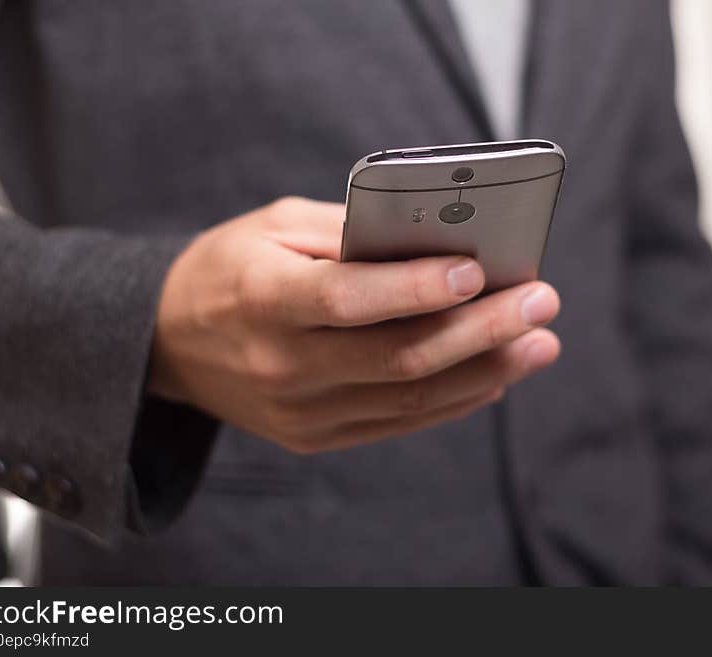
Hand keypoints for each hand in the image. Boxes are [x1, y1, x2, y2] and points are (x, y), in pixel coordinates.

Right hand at [148, 197, 560, 452]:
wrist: (170, 343)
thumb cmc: (230, 267)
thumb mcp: (275, 226)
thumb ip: (350, 231)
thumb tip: (437, 242)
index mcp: (263, 298)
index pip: (349, 300)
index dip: (416, 288)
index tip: (479, 269)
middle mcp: (282, 365)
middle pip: (399, 358)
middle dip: (481, 330)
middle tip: (541, 302)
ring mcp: (300, 412)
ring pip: (410, 399)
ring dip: (485, 371)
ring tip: (539, 342)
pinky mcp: (315, 436)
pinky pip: (398, 423)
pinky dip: (453, 399)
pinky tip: (495, 375)